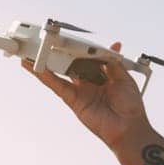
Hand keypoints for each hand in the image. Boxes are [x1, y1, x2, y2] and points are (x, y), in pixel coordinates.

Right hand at [22, 40, 148, 148]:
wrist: (128, 128)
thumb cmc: (130, 107)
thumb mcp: (125, 79)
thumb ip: (114, 63)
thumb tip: (112, 47)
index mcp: (103, 74)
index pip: (89, 56)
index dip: (81, 47)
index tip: (72, 36)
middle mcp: (90, 81)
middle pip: (72, 62)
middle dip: (61, 52)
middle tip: (48, 39)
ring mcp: (80, 90)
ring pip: (61, 73)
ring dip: (47, 62)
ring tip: (33, 50)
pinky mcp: (73, 100)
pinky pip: (58, 86)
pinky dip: (46, 77)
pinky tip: (35, 67)